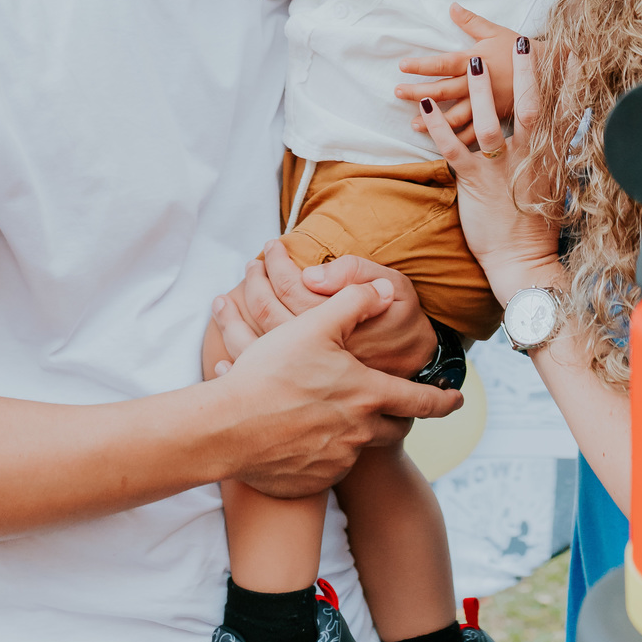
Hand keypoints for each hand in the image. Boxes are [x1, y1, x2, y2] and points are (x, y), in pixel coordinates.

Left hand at [212, 241, 435, 377]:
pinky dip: (233, 358)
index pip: (291, 285)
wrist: (419, 383)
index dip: (277, 262)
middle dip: (254, 281)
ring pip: (252, 342)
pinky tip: (222, 350)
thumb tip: (312, 274)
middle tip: (251, 265)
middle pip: (266, 311)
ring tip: (225, 297)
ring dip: (233, 316)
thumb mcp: (397, 290)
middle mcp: (312, 350)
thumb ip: (358, 275)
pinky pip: (256, 375)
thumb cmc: (405, 329)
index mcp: (332, 322)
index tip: (272, 246)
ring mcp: (302, 376)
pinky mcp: (297, 395)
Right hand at [214, 281, 460, 497]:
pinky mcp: (312, 482)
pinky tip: (304, 437)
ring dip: (358, 434)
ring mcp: (337, 461)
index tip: (458, 400)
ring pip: (361, 448)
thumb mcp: (315, 325)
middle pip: (396, 429)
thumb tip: (384, 289)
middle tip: (398, 411)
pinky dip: (326, 453)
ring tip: (337, 418)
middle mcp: (360, 434)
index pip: (422, 401)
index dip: (444, 400)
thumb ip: (355, 301)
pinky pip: (329, 467)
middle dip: (402, 419)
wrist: (229, 427)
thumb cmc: (272, 373)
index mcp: (368, 396)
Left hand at [395, 3, 517, 140]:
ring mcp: (487, 104)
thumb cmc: (519, 51)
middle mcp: (478, 85)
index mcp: (476, 62)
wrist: (549, 72)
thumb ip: (471, 21)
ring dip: (434, 120)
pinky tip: (442, 144)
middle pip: (443, 91)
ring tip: (414, 124)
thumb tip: (452, 6)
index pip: (444, 64)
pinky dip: (459, 140)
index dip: (422, 65)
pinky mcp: (495, 118)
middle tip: (398, 92)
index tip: (402, 66)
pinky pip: (474, 133)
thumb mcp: (495, 32)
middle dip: (419, 92)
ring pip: (455, 116)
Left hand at [415, 40, 560, 304]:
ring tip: (473, 61)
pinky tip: (426, 106)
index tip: (566, 53)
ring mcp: (500, 170)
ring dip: (480, 91)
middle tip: (525, 42)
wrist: (522, 261)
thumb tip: (562, 136)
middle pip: (529, 108)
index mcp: (547, 158)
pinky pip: (454, 149)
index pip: (557, 111)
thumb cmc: (534, 226)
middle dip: (527, 74)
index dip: (562, 81)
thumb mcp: (552, 185)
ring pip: (490, 123)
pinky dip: (438, 127)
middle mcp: (527, 159)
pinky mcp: (475, 183)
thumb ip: (554, 156)